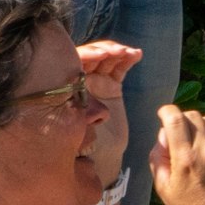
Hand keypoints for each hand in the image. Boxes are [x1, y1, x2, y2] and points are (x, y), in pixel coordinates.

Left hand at [74, 40, 141, 170]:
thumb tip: (86, 101)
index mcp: (68, 85)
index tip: (101, 54)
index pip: (75, 63)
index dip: (89, 55)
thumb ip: (80, 111)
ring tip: (129, 53)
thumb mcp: (77, 125)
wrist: (99, 153)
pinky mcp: (111, 85)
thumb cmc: (82, 141)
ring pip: (106, 59)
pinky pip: (119, 68)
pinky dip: (127, 59)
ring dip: (118, 52)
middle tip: (118, 52)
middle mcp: (81, 80)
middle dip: (105, 51)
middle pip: (91, 56)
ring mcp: (97, 81)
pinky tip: (136, 54)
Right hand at [150, 105, 204, 204]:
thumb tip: (162, 135)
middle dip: (182, 120)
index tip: (164, 114)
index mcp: (185, 158)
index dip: (166, 111)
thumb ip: (157, 158)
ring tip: (198, 141)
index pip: (174, 118)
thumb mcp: (163, 188)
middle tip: (180, 134)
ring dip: (202, 126)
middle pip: (193, 116)